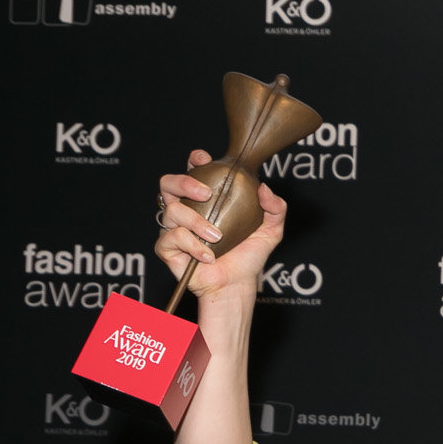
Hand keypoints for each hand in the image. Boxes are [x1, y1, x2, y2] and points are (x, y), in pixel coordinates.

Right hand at [154, 150, 287, 320]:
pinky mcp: (167, 248)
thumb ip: (275, 208)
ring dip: (196, 222)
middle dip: (184, 182)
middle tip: (207, 193)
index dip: (195, 160)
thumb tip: (264, 188)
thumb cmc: (248, 256)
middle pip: (169, 183)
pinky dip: (192, 246)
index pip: (193, 171)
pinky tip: (208, 256)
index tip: (204, 159)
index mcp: (206, 199)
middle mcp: (187, 209)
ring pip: (171, 210)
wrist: (238, 285)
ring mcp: (174, 228)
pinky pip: (171, 238)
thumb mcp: (270, 230)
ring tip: (216, 238)